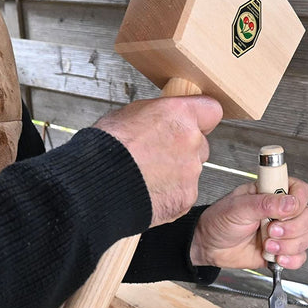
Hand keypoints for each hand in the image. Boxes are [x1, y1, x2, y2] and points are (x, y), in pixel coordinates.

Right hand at [94, 96, 222, 226]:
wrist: (96, 186)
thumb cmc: (104, 149)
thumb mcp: (127, 115)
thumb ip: (156, 116)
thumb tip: (160, 120)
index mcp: (179, 115)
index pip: (212, 110)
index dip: (201, 118)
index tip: (192, 124)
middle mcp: (191, 141)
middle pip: (200, 144)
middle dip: (184, 150)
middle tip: (158, 156)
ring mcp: (191, 172)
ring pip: (191, 171)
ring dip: (175, 174)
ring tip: (147, 178)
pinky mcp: (186, 198)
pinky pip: (183, 194)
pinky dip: (170, 195)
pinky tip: (148, 193)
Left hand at [190, 178, 307, 269]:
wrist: (209, 246)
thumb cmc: (219, 221)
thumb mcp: (238, 207)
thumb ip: (264, 204)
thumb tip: (290, 203)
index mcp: (271, 192)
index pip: (301, 191)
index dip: (299, 202)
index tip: (284, 212)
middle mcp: (281, 212)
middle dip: (292, 228)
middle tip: (271, 231)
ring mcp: (283, 232)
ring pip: (305, 238)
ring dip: (288, 245)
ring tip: (267, 246)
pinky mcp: (280, 251)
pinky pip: (299, 256)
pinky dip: (291, 260)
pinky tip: (276, 258)